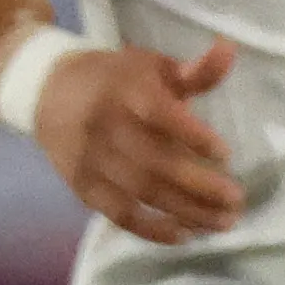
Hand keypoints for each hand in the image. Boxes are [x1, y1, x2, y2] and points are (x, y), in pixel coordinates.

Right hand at [34, 36, 242, 245]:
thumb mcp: (152, 66)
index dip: (194, 137)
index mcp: (126, 91)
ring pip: (142, 192)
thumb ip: (195, 70)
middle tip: (237, 200)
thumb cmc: (116, 80)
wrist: (47, 91)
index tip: (226, 155)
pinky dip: (152, 229)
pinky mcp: (82, 186)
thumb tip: (229, 49)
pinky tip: (186, 235)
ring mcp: (92, 160)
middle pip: (156, 163)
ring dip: (187, 211)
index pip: (161, 116)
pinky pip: (118, 214)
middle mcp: (106, 127)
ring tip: (224, 222)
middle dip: (201, 186)